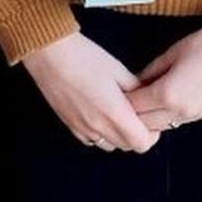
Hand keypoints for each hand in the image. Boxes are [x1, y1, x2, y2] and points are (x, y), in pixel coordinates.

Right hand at [20, 32, 157, 153]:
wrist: (50, 54)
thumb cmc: (85, 57)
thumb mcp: (118, 69)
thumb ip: (136, 88)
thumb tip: (146, 97)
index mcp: (114, 113)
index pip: (142, 143)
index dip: (151, 133)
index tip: (150, 118)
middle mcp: (98, 127)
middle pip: (128, 147)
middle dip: (137, 134)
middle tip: (137, 113)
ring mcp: (82, 129)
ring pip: (110, 145)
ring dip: (119, 135)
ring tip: (117, 113)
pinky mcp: (69, 125)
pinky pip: (92, 140)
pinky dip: (101, 133)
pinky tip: (99, 113)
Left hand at [127, 15, 201, 131]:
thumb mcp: (171, 53)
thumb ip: (150, 72)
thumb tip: (135, 84)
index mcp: (167, 93)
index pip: (134, 108)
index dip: (122, 102)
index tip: (115, 96)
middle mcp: (179, 111)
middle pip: (145, 124)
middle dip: (133, 115)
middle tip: (125, 103)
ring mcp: (194, 115)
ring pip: (162, 127)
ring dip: (150, 119)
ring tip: (144, 104)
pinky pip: (178, 122)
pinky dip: (167, 117)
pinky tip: (164, 104)